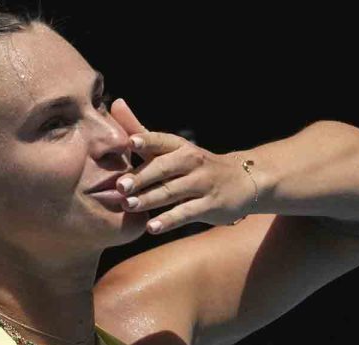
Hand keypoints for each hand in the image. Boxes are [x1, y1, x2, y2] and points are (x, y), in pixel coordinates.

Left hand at [110, 99, 256, 233]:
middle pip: (164, 168)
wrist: (242, 181)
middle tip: (120, 186)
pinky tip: (151, 228)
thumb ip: (140, 129)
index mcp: (179, 146)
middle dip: (142, 177)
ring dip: (149, 199)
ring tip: (128, 206)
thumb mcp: (171, 146)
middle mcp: (192, 161)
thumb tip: (115, 103)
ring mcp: (202, 183)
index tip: (130, 143)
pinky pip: (186, 213)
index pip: (161, 141)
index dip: (147, 141)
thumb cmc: (194, 165)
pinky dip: (168, 220)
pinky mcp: (210, 205)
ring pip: (173, 191)